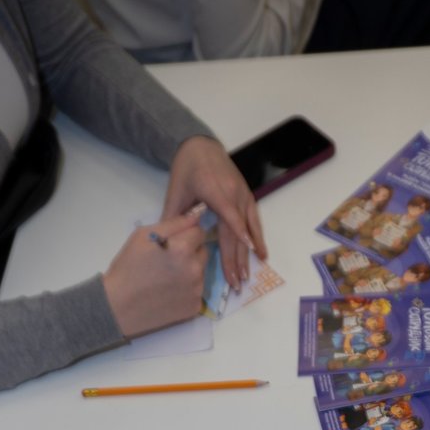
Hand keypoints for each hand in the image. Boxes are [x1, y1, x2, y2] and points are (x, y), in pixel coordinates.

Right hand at [103, 216, 205, 338]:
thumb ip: (174, 223)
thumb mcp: (143, 235)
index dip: (185, 234)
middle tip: (168, 261)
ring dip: (190, 271)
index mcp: (183, 248)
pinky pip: (196, 291)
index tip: (172, 242)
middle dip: (190, 252)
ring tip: (166, 278)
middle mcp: (195, 269)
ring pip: (201, 272)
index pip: (199, 231)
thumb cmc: (128, 267)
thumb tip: (197, 215)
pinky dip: (187, 290)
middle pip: (203, 252)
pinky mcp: (194, 307)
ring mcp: (197, 290)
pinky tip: (169, 292)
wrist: (119, 307)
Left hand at [163, 136, 266, 290]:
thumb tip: (167, 244)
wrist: (201, 146)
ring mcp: (243, 195)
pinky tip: (262, 255)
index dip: (236, 236)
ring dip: (247, 255)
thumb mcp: (175, 191)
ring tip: (247, 276)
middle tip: (236, 282)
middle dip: (237, 259)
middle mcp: (233, 192)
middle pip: (237, 230)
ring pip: (248, 229)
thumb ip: (173, 217)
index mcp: (214, 189)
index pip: (228, 216)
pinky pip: (255, 221)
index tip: (241, 257)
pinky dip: (258, 239)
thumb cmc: (186, 169)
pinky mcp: (247, 196)